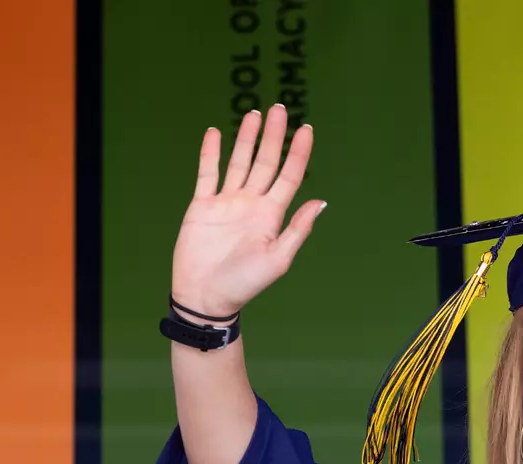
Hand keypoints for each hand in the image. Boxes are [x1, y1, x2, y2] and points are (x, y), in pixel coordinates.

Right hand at [171, 103, 324, 317]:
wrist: (206, 296)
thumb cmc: (244, 283)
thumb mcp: (278, 258)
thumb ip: (298, 229)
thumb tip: (320, 201)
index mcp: (271, 215)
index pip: (289, 176)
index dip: (298, 153)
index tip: (306, 129)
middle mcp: (251, 204)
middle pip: (265, 162)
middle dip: (274, 136)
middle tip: (281, 108)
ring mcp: (226, 203)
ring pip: (238, 162)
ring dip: (246, 138)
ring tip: (255, 114)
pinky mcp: (202, 206)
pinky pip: (207, 173)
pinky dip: (210, 153)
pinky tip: (216, 132)